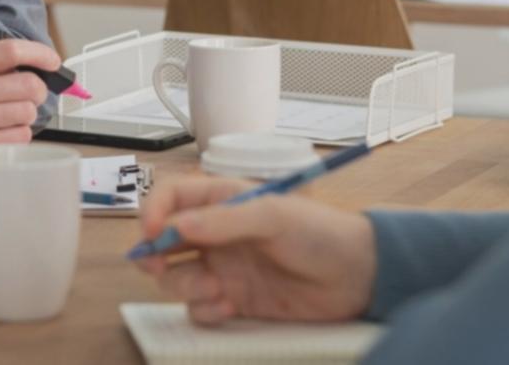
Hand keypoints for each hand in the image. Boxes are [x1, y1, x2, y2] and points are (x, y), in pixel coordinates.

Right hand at [0, 37, 60, 180]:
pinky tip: (0, 134)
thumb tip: (37, 67)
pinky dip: (18, 136)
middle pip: (30, 84)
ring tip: (7, 119)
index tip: (53, 61)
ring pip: (29, 113)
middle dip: (39, 91)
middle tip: (31, 96)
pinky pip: (21, 137)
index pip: (11, 51)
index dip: (40, 53)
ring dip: (26, 116)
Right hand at [134, 177, 376, 324]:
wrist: (358, 276)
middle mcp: (215, 234)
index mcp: (221, 200)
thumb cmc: (319, 232)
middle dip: (153, 255)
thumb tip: (175, 225)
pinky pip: (199, 308)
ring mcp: (223, 268)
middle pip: (162, 241)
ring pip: (176, 278)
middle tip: (158, 267)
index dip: (152, 212)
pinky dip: (205, 309)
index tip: (150, 233)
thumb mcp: (273, 216)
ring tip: (216, 289)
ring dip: (185, 285)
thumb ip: (223, 220)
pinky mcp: (234, 300)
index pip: (170, 198)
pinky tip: (229, 306)